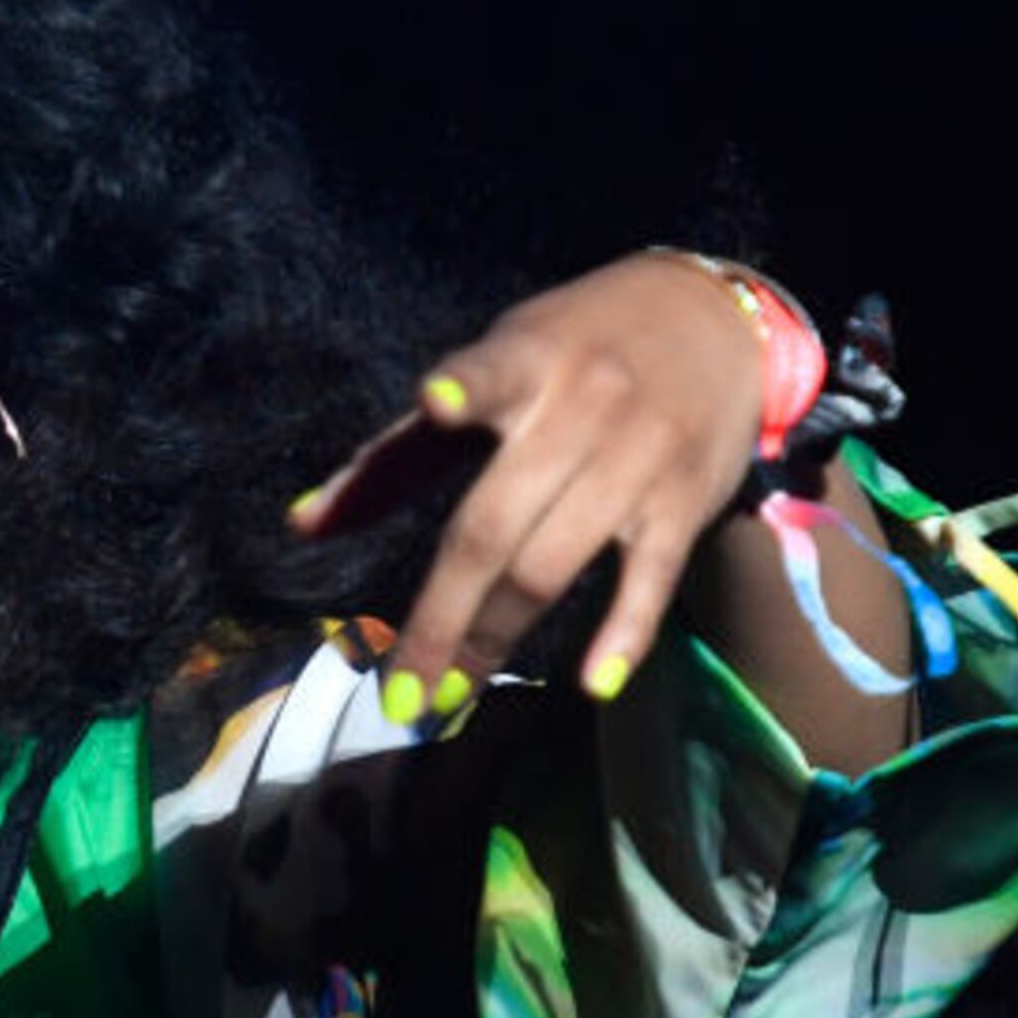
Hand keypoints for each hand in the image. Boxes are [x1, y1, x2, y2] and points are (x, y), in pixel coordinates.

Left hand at [289, 252, 766, 715]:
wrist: (714, 321)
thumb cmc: (576, 353)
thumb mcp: (492, 370)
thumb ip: (399, 454)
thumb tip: (303, 526)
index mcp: (524, 362)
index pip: (489, 373)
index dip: (462, 389)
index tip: (434, 401)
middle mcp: (583, 408)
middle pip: (494, 525)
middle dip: (441, 616)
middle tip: (400, 696)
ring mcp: (638, 458)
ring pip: (552, 564)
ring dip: (496, 637)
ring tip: (450, 695)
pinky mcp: (684, 502)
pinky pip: (650, 580)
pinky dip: (623, 634)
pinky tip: (591, 684)